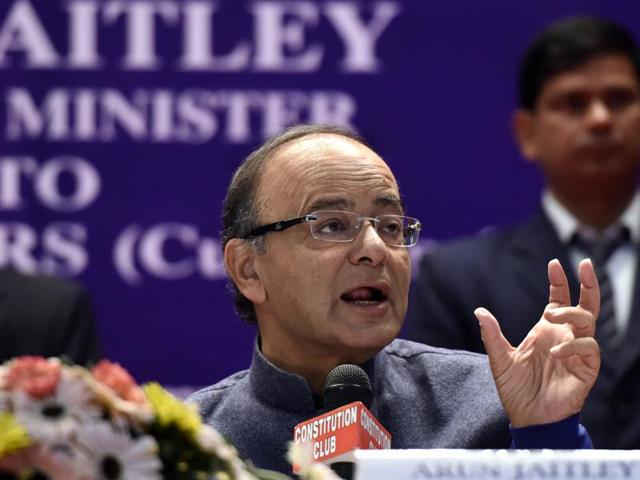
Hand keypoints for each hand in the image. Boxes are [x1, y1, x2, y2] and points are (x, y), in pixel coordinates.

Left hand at [475, 259, 600, 426]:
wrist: (528, 418)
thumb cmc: (515, 389)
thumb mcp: (499, 359)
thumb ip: (491, 335)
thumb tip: (479, 311)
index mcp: (546, 329)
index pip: (558, 299)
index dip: (558, 281)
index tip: (553, 263)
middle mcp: (564, 336)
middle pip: (585, 305)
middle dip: (588, 284)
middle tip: (585, 265)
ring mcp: (577, 351)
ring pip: (589, 321)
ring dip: (573, 313)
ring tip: (550, 316)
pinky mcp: (587, 368)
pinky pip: (589, 348)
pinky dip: (574, 345)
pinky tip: (555, 351)